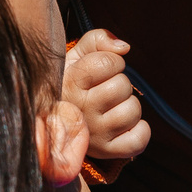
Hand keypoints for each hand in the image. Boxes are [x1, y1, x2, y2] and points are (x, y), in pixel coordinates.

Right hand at [62, 28, 150, 164]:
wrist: (52, 120)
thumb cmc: (70, 81)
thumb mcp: (76, 54)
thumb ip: (98, 39)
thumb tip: (124, 48)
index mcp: (70, 83)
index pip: (109, 63)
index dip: (111, 62)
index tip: (99, 70)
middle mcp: (79, 111)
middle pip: (122, 86)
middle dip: (118, 83)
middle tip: (103, 91)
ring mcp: (93, 134)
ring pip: (132, 111)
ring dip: (128, 106)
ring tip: (111, 108)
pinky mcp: (105, 152)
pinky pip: (138, 140)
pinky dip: (139, 131)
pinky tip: (125, 126)